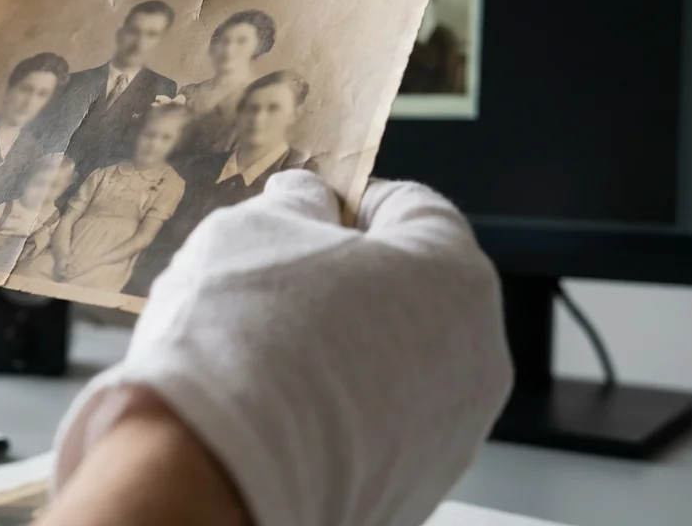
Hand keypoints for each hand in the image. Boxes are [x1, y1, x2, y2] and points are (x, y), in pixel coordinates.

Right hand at [53, 171, 511, 525]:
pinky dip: (338, 410)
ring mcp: (451, 434)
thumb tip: (305, 201)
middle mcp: (476, 358)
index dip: (352, 201)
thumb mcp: (255, 228)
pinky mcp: (415, 490)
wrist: (214, 472)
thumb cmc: (240, 339)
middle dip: (348, 280)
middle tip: (277, 282)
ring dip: (342, 348)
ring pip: (396, 363)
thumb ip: (295, 203)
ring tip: (266, 352)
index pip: (414, 208)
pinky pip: (378, 425)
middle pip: (413, 291)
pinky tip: (276, 405)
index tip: (309, 211)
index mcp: (454, 275)